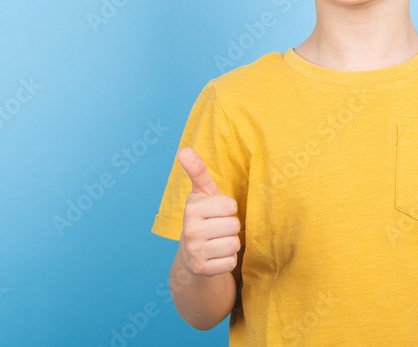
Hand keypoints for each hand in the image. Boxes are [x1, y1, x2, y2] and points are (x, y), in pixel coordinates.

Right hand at [176, 146, 241, 276]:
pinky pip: (231, 262)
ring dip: (231, 243)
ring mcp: (194, 252)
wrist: (191, 254)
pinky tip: (216, 256)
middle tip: (218, 228)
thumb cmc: (204, 217)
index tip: (217, 212)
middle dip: (231, 226)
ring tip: (218, 241)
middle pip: (234, 225)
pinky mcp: (202, 270)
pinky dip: (228, 260)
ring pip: (234, 244)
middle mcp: (189, 230)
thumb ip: (197, 170)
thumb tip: (183, 149)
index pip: (230, 205)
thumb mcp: (202, 193)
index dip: (229, 208)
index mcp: (191, 208)